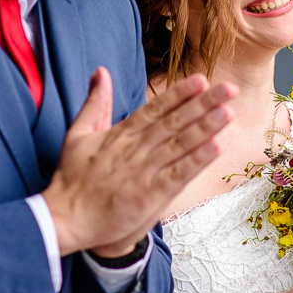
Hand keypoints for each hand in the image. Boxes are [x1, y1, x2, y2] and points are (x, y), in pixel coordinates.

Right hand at [43, 67, 236, 256]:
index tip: (201, 79)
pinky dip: (196, 161)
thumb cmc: (73, 179)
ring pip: (179, 145)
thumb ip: (95, 103)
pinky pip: (177, 175)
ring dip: (205, 128)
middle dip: (203, 104)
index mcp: (120, 135)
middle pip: (174, 122)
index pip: (155, 109)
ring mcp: (142, 172)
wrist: (64, 220)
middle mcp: (134, 150)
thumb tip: (100, 72)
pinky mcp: (147, 196)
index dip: (179, 94)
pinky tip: (215, 148)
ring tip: (227, 112)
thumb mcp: (78, 134)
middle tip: (227, 89)